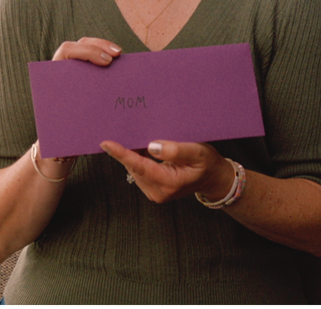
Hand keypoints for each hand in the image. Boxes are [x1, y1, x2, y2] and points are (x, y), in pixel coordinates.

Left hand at [48, 38, 121, 165]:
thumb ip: (77, 120)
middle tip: (117, 55)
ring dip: (107, 48)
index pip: (67, 51)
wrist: (60, 145)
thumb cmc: (61, 136)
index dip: (86, 52)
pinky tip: (124, 67)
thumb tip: (96, 118)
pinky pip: (102, 61)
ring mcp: (79, 71)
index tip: (104, 62)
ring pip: (92, 48)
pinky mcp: (90, 77)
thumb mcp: (67, 127)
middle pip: (82, 45)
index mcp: (54, 77)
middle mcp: (65, 69)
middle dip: (100, 46)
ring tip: (121, 56)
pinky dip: (112, 61)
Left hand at [100, 139, 234, 203]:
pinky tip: (138, 145)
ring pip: (135, 169)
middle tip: (118, 129)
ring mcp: (154, 192)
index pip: (139, 166)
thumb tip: (151, 146)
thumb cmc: (208, 163)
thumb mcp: (197, 152)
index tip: (106, 143)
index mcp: (168, 183)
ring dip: (131, 153)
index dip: (121, 154)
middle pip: (134, 167)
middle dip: (125, 150)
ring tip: (129, 135)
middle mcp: (158, 191)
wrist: (214, 178)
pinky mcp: (153, 188)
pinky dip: (137, 158)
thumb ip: (176, 150)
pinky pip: (140, 170)